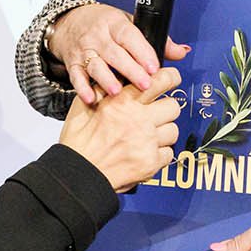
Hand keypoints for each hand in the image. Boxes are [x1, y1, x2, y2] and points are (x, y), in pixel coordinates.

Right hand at [50, 4, 186, 105]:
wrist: (71, 21)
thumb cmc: (105, 25)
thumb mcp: (128, 24)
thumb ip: (154, 41)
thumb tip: (181, 52)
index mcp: (115, 23)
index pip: (129, 36)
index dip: (142, 52)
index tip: (154, 68)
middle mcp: (98, 36)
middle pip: (114, 53)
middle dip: (130, 70)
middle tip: (145, 85)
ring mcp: (84, 50)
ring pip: (95, 65)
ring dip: (106, 79)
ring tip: (117, 92)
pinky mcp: (72, 63)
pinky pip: (76, 76)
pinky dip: (82, 88)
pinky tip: (91, 98)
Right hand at [58, 67, 184, 193]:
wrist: (77, 174)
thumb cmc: (77, 142)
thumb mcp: (83, 105)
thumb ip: (103, 89)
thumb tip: (120, 77)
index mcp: (122, 103)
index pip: (160, 81)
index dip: (170, 77)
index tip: (172, 78)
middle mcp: (139, 120)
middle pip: (173, 106)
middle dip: (166, 108)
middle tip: (156, 114)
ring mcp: (147, 142)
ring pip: (173, 130)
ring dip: (163, 132)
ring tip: (147, 136)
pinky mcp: (151, 162)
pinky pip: (168, 153)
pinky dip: (160, 153)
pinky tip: (145, 152)